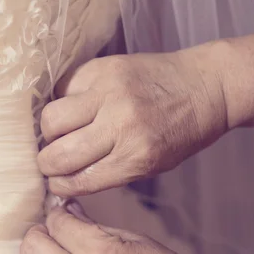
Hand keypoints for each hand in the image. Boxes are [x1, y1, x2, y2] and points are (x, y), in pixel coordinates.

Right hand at [38, 49, 226, 196]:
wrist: (206, 85)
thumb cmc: (181, 132)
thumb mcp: (153, 165)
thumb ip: (111, 172)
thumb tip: (67, 179)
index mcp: (135, 157)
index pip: (78, 180)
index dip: (59, 186)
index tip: (55, 183)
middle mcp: (119, 125)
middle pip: (57, 153)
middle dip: (47, 164)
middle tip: (51, 161)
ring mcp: (108, 92)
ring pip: (51, 118)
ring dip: (50, 132)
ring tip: (61, 132)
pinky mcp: (102, 67)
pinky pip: (64, 89)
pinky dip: (64, 101)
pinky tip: (76, 106)